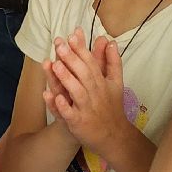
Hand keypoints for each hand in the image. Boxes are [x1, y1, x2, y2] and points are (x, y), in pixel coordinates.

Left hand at [45, 31, 126, 151]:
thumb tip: (112, 41)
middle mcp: (95, 93)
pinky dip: (62, 106)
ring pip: (76, 92)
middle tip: (60, 45)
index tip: (72, 35)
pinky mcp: (79, 123)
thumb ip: (113, 62)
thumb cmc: (112, 107)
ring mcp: (87, 108)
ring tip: (54, 65)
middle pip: (83, 74)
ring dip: (66, 79)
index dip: (81, 49)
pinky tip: (55, 97)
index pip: (91, 63)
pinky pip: (69, 114)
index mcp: (102, 83)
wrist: (114, 136)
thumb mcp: (116, 83)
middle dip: (72, 59)